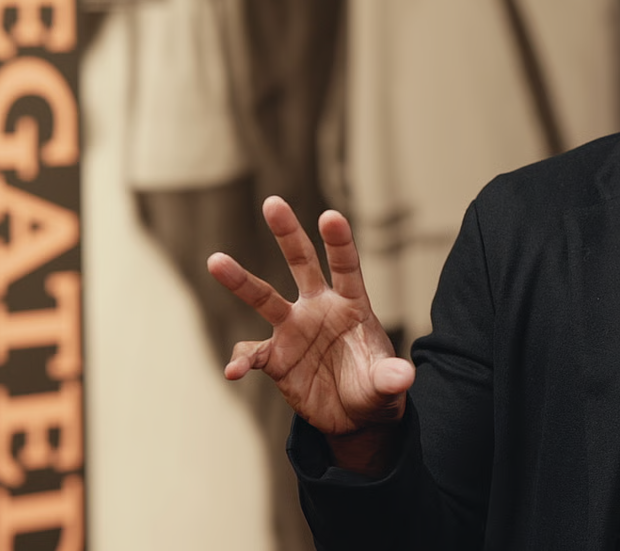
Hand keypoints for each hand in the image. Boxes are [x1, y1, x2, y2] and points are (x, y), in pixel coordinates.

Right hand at [208, 196, 414, 473]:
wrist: (354, 416)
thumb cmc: (375, 388)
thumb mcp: (387, 386)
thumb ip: (391, 378)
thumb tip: (403, 377)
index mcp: (352, 305)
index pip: (346, 267)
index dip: (339, 242)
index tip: (330, 215)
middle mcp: (319, 308)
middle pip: (302, 263)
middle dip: (288, 233)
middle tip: (273, 203)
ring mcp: (293, 330)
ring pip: (264, 298)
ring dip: (240, 280)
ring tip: (216, 260)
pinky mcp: (275, 358)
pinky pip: (252, 354)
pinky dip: (241, 361)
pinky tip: (233, 372)